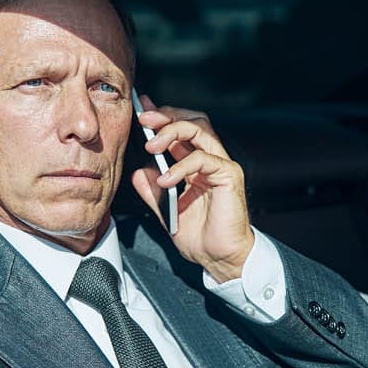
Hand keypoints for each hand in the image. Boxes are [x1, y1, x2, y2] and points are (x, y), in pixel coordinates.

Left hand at [130, 95, 253, 281]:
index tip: (141, 110)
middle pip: (193, 121)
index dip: (162, 116)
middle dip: (167, 116)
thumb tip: (138, 172)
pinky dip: (182, 166)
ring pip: (200, 130)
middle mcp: (211, 160)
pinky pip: (204, 159)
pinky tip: (166, 178)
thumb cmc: (200, 237)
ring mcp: (222, 165)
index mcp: (196, 165)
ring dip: (173, 131)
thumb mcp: (166, 210)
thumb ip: (152, 190)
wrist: (219, 258)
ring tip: (152, 145)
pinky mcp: (229, 176)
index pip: (181, 130)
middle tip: (144, 120)